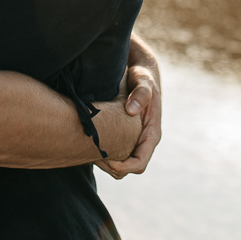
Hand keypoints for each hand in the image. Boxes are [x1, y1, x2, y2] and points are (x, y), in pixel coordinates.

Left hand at [101, 39, 161, 177]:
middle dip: (113, 168)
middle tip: (93, 157)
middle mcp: (143, 141)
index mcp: (151, 134)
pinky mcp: (125, 135)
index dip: (125, 167)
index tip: (109, 161)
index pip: (140, 163)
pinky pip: (115, 153)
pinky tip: (90, 143)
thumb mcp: (144, 82)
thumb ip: (141, 93)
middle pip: (130, 168)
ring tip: (89, 151)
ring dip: (106, 163)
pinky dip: (104, 154)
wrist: (139, 72)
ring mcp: (134, 139)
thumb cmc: (142, 77)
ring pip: (121, 164)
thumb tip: (132, 110)